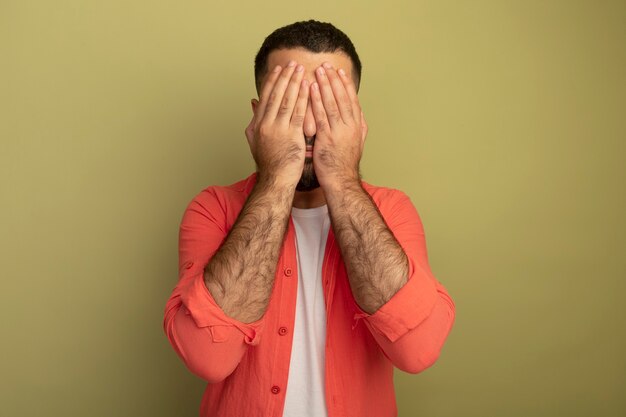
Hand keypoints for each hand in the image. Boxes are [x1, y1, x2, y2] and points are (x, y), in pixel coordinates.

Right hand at [245, 61, 309, 186]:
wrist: (275, 180)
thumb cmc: (270, 163)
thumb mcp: (255, 140)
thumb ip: (254, 120)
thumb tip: (253, 102)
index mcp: (258, 124)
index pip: (265, 97)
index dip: (272, 81)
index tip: (278, 69)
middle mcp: (266, 124)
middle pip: (275, 95)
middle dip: (284, 77)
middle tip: (291, 62)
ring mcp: (278, 130)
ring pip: (286, 100)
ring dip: (294, 83)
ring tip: (301, 69)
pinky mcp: (291, 136)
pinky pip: (298, 112)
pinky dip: (303, 98)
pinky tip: (308, 87)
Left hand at [309, 62, 367, 188]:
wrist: (342, 181)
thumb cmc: (344, 164)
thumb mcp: (357, 143)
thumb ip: (358, 126)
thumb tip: (359, 113)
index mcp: (357, 126)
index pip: (352, 100)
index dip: (346, 85)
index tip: (340, 71)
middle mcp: (350, 126)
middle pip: (342, 97)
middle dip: (334, 80)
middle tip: (327, 65)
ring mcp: (339, 131)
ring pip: (333, 103)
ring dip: (326, 85)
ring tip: (319, 71)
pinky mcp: (327, 138)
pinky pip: (321, 115)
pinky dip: (317, 101)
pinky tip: (312, 89)